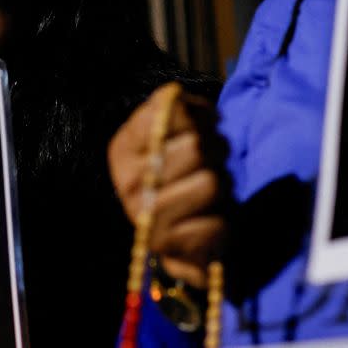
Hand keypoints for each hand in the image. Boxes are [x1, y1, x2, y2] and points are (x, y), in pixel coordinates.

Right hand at [108, 83, 228, 288]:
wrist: (180, 233)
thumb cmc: (183, 171)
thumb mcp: (176, 132)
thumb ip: (177, 108)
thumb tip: (177, 100)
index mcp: (124, 148)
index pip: (168, 112)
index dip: (197, 116)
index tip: (202, 127)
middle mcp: (127, 181)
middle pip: (197, 147)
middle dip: (216, 150)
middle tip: (212, 161)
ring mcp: (145, 216)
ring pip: (211, 183)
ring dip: (223, 185)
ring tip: (212, 190)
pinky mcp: (167, 248)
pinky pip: (215, 223)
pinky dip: (222, 220)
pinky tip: (209, 220)